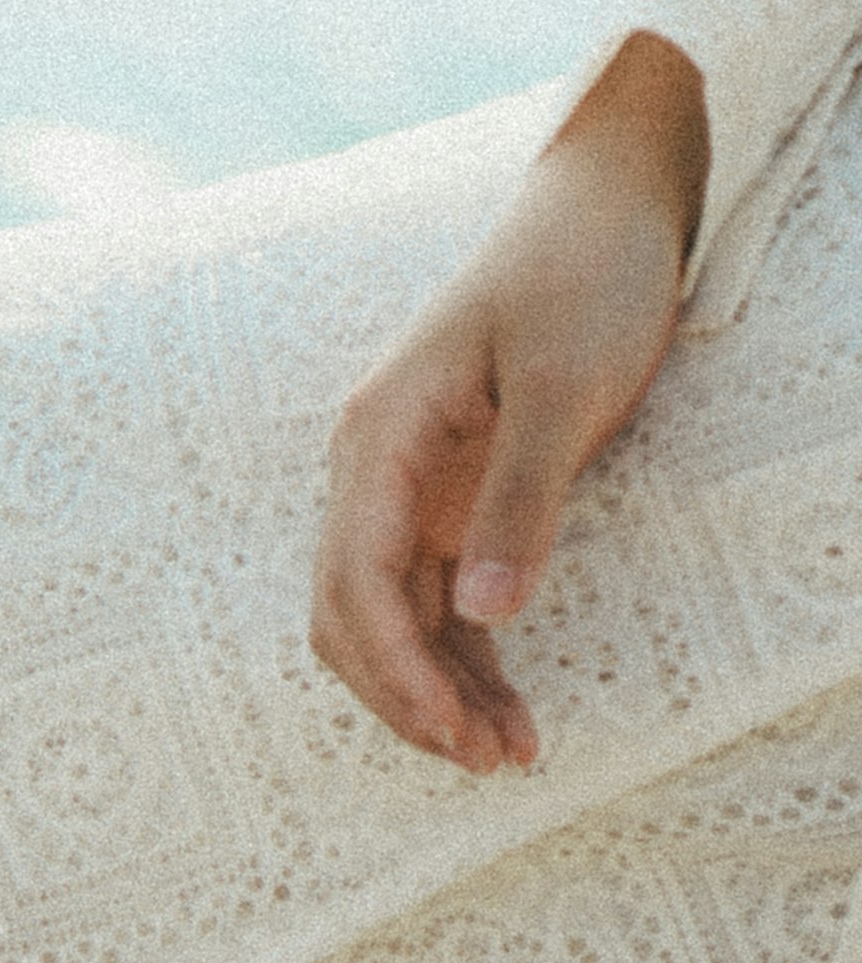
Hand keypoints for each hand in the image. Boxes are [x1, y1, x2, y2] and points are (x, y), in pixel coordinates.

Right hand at [308, 31, 707, 774]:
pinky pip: (438, 603)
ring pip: (394, 623)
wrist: (608, 204)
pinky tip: (505, 705)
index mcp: (378, 439)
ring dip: (438, 692)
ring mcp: (408, 491)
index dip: (395, 670)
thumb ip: (522, 497)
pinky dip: (465, 659)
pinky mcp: (451, 502)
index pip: (355, 583)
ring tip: (509, 751)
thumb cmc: (584, 275)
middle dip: (410, 698)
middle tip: (488, 758)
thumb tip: (484, 613)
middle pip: (354, 620)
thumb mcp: (564, 382)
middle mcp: (374, 473)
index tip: (451, 730)